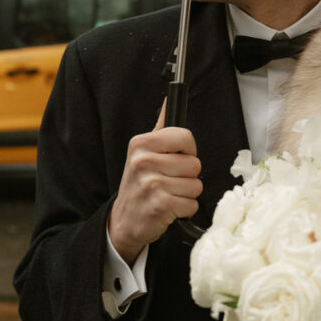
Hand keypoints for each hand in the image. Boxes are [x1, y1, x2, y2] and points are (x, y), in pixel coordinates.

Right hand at [108, 102, 201, 262]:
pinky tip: (169, 208)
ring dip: (187, 194)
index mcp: (141, 144)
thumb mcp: (143, 152)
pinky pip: (192, 204)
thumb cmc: (139, 184)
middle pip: (194, 164)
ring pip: (196, 185)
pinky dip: (185, 210)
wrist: (124, 220)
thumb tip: (169, 100)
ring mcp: (151, 184)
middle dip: (188, 176)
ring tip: (169, 194)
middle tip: (170, 181)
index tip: (178, 158)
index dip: (187, 151)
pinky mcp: (160, 206)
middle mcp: (143, 162)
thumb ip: (160, 127)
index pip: (185, 137)